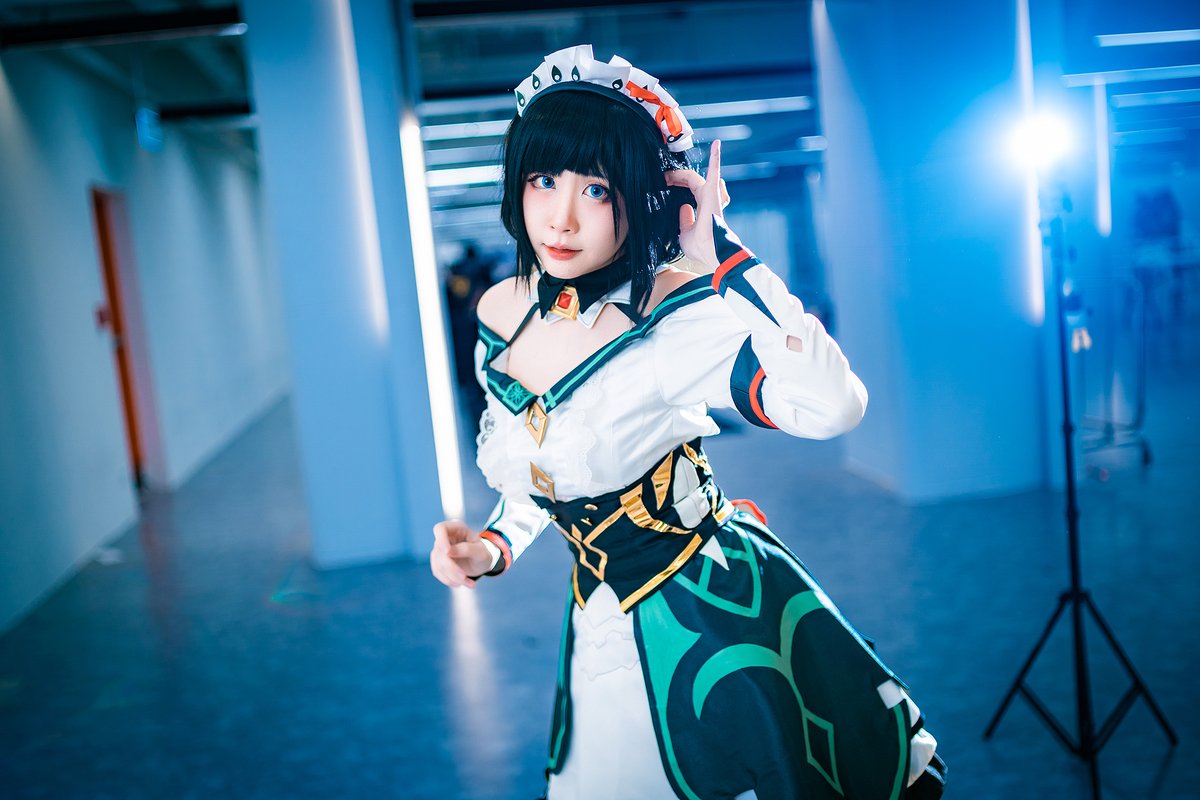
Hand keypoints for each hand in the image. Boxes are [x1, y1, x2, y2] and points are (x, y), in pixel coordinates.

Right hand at [430, 519, 492, 587]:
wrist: (482, 563)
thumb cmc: (483, 553)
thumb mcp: (481, 552)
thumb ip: (466, 549)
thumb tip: (448, 552)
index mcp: (456, 528)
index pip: (440, 529)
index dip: (441, 539)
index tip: (447, 552)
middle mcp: (445, 538)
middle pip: (439, 551)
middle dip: (451, 567)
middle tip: (464, 577)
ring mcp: (440, 550)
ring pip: (438, 564)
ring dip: (451, 576)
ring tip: (469, 584)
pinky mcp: (438, 562)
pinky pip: (437, 572)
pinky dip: (448, 580)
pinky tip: (460, 584)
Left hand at [665, 139, 732, 271]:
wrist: (710, 251)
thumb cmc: (700, 246)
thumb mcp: (684, 233)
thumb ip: (684, 220)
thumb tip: (683, 208)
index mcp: (702, 208)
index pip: (689, 190)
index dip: (676, 185)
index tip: (663, 184)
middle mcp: (708, 199)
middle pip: (689, 181)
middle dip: (674, 178)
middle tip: (662, 178)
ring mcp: (711, 194)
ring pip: (694, 177)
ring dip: (680, 174)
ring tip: (667, 175)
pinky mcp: (712, 191)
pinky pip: (715, 170)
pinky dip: (716, 157)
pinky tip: (717, 144)